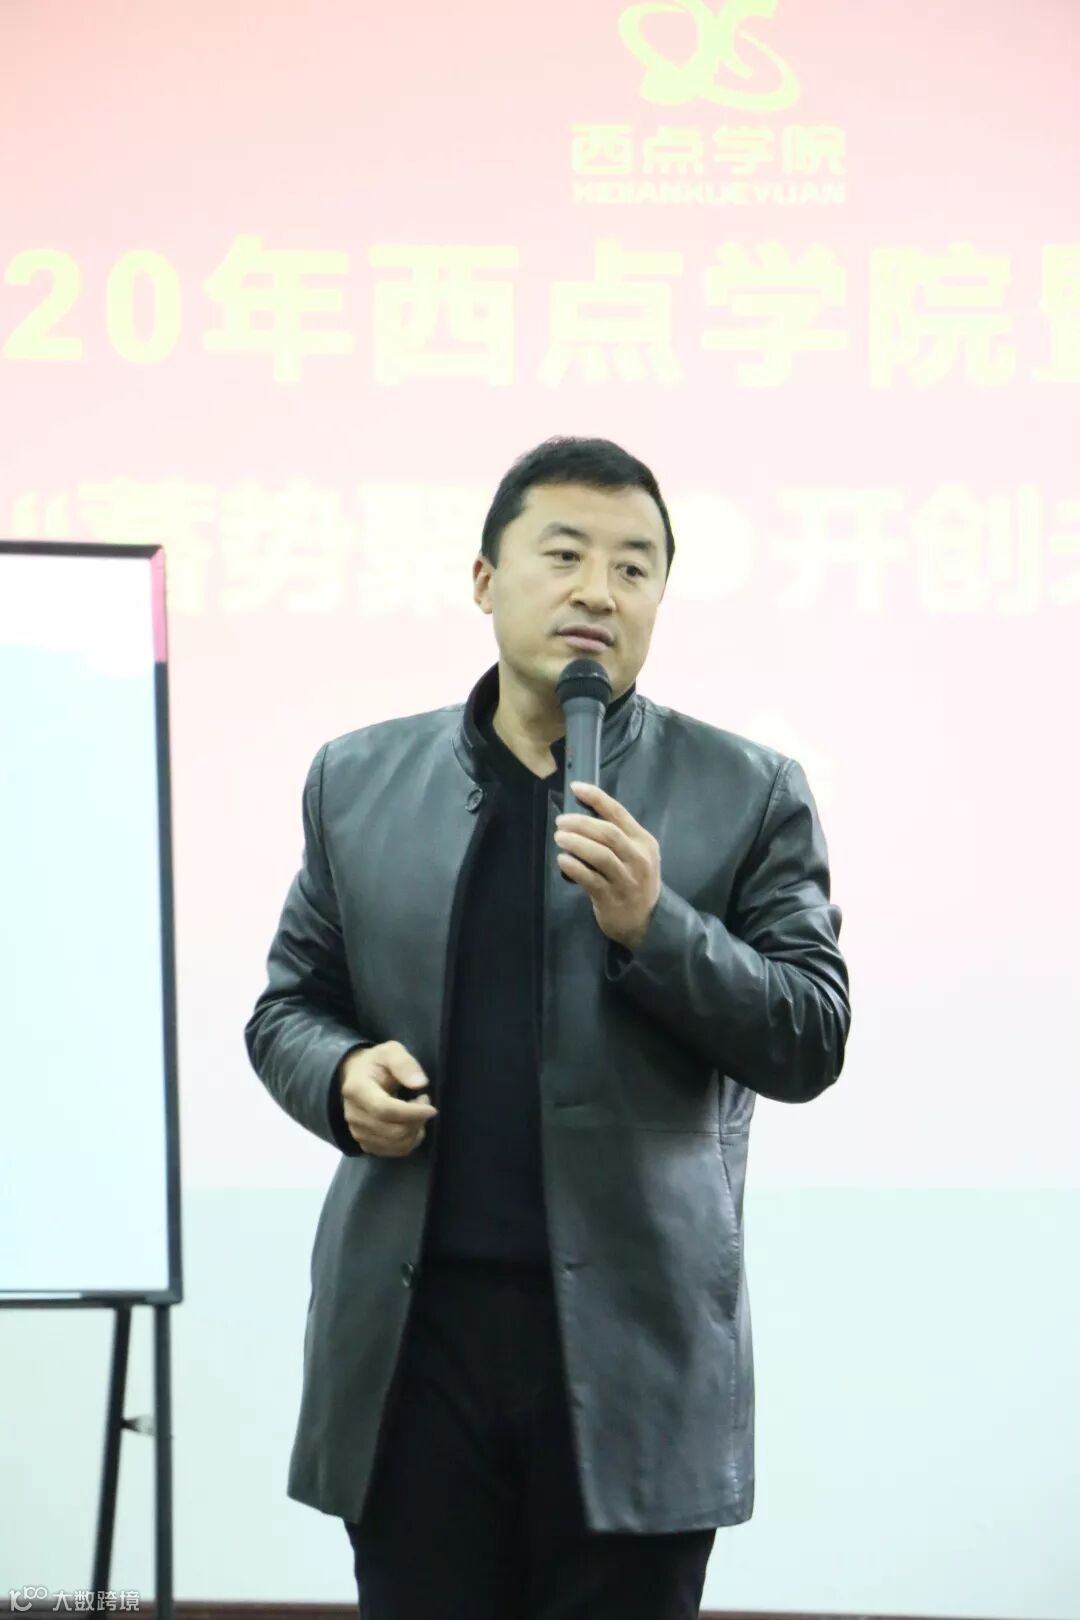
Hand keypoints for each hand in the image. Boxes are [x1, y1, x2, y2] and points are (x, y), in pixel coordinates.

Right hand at [338, 1040, 437, 1156]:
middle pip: (393, 1131)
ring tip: (417, 1111)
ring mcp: (357, 1132)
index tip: (431, 1108)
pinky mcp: (365, 1143)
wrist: (356, 1076)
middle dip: (417, 1120)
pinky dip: (409, 1141)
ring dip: (415, 1130)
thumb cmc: (376, 1063)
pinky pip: (394, 1151)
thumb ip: (405, 1064)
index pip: (386, 1110)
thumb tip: (421, 1083)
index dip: (412, 1113)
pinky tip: (411, 1124)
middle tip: (423, 1100)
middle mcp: (353, 1115)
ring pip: (396, 1144)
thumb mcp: (391, 1051)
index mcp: (356, 1089)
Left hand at [554, 781, 660, 951]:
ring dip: (576, 843)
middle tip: (561, 821)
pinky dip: (575, 868)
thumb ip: (616, 835)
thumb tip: (581, 812)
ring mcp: (626, 880)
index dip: (596, 798)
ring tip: (559, 837)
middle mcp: (638, 858)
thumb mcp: (634, 854)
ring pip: (601, 855)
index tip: (576, 788)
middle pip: (608, 833)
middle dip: (581, 823)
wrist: (646, 921)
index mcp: (643, 842)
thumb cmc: (634, 881)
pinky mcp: (612, 898)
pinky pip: (592, 879)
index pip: (619, 813)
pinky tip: (563, 860)